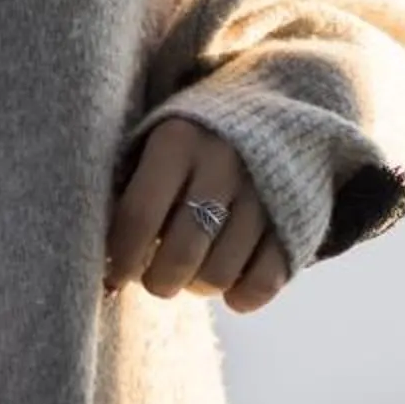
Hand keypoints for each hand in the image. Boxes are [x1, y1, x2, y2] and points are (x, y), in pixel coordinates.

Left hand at [106, 116, 293, 312]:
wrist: (274, 105)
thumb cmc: (192, 140)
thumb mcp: (156, 141)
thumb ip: (130, 189)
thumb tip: (110, 266)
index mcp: (178, 141)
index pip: (138, 216)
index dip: (121, 259)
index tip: (115, 274)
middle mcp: (223, 164)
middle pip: (180, 256)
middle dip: (159, 281)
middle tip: (156, 276)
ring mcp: (263, 193)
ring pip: (219, 276)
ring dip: (198, 287)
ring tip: (192, 271)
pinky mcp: (294, 219)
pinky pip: (261, 284)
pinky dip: (240, 298)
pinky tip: (228, 284)